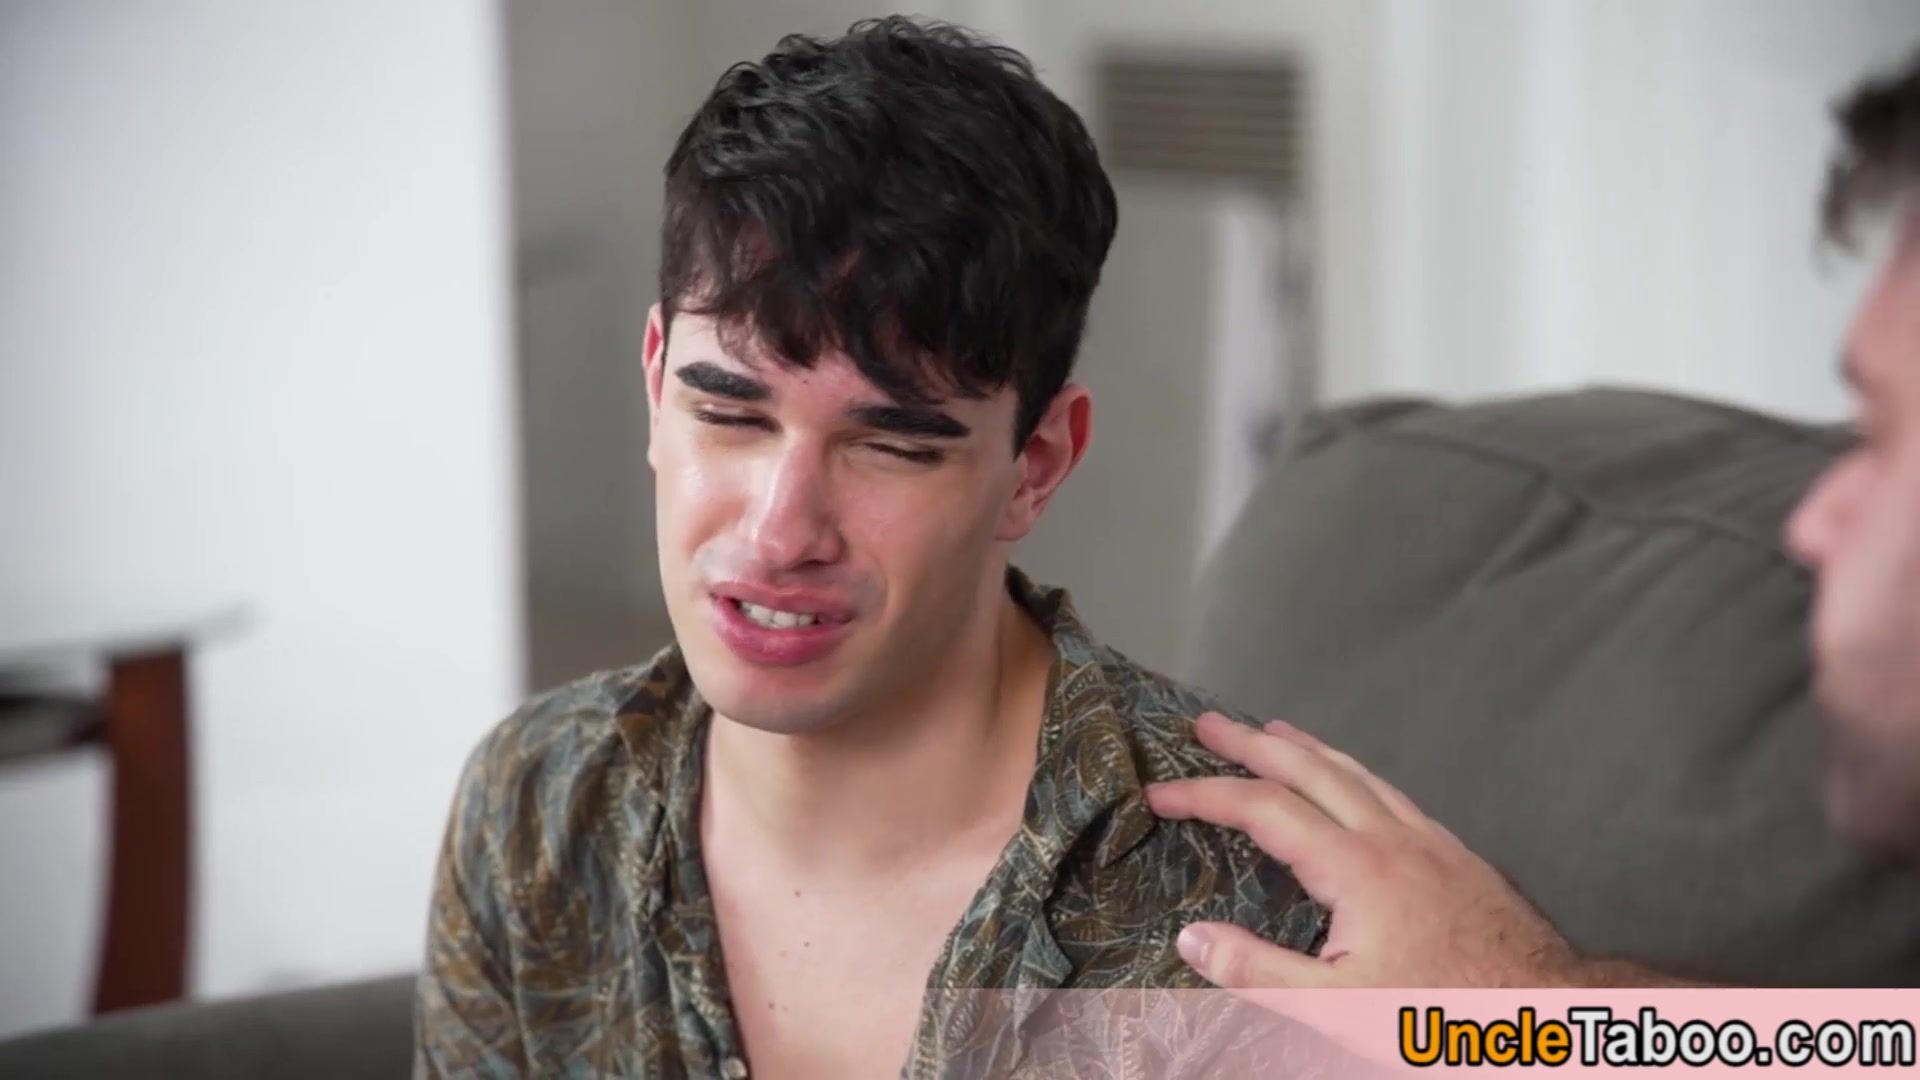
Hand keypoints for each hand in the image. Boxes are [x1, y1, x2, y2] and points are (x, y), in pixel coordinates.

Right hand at [1145, 712, 1583, 988]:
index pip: (1262, 811)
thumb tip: (1191, 940)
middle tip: (1209, 723)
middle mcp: (1391, 838)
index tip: (1161, 795)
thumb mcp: (1339, 1007)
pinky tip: (1354, 783)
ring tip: (1273, 731)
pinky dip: (1352, 771)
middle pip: (1308, 769)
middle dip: (1251, 742)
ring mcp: (1429, 841)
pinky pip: (1390, 792)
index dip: (1205, 796)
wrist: (1551, 1011)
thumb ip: (1259, 972)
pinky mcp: (1456, 856)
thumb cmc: (1448, 1015)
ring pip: (1356, 772)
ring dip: (1305, 747)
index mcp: (1355, 868)